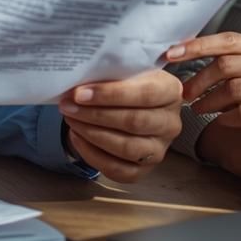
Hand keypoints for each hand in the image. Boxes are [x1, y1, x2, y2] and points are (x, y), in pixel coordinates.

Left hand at [58, 69, 182, 181]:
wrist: (134, 104)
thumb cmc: (129, 84)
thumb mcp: (128, 71)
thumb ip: (112, 74)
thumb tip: (80, 84)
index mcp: (171, 92)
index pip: (145, 94)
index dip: (110, 94)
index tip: (80, 93)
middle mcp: (171, 123)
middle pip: (134, 122)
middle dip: (95, 115)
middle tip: (68, 106)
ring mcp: (160, 149)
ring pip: (126, 148)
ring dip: (92, 134)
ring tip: (71, 119)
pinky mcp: (145, 169)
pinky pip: (118, 169)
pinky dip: (93, 155)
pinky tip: (77, 137)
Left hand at [170, 32, 240, 178]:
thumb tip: (204, 64)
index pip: (230, 40)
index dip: (197, 45)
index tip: (170, 53)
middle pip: (226, 64)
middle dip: (197, 79)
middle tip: (183, 93)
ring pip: (232, 89)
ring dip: (208, 101)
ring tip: (197, 109)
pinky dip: (227, 119)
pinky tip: (222, 122)